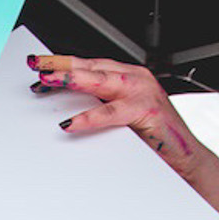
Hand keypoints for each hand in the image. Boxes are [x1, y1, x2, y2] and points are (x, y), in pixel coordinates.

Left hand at [28, 53, 218, 211]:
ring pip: (103, 80)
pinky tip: (70, 122)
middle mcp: (135, 80)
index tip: (38, 63)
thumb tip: (57, 108)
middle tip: (38, 65)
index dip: (63, 63)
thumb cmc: (148, 136)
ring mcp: (143, 93)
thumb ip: (94, 106)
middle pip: (93, 67)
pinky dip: (90, 117)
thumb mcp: (116, 116)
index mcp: (126, 77)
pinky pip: (112, 113)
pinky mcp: (147, 111)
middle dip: (63, 65)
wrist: (182, 156)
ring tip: (49, 80)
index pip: (90, 65)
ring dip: (74, 79)